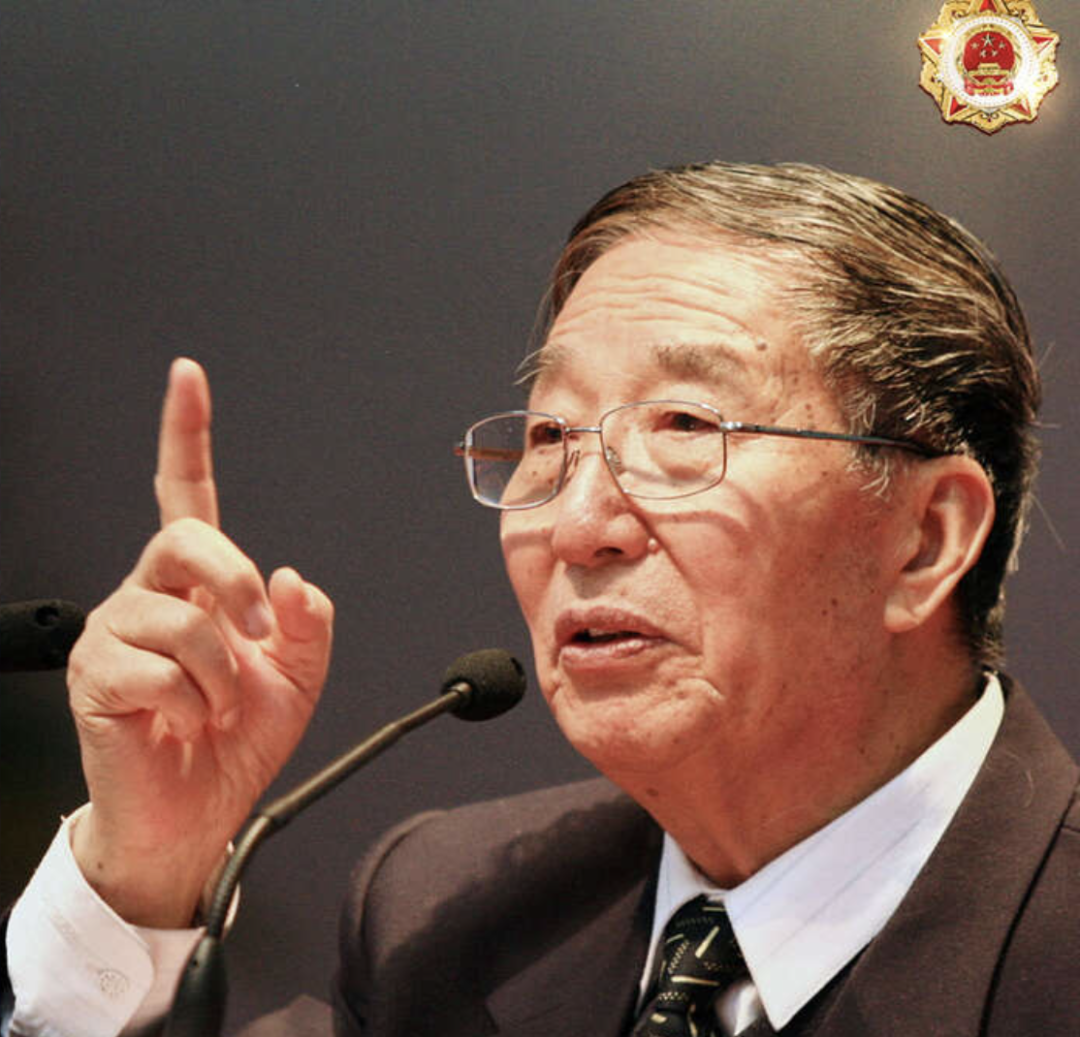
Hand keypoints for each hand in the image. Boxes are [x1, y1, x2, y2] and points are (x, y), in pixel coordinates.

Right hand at [67, 358, 333, 926]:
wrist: (198, 816)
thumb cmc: (237, 741)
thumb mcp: (297, 677)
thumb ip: (307, 624)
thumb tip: (291, 577)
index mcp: (198, 587)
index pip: (186, 494)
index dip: (185, 435)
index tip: (188, 377)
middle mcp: (150, 596)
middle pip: (187, 538)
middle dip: (236, 582)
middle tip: (260, 632)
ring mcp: (116, 634)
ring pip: (182, 618)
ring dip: (224, 671)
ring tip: (217, 704)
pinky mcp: (94, 676)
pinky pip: (162, 670)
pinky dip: (197, 702)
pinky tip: (186, 720)